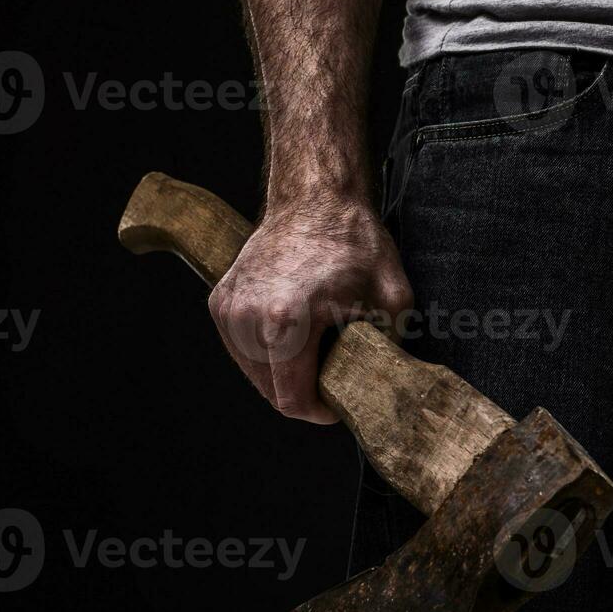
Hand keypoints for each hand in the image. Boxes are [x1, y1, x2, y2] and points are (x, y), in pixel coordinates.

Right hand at [207, 203, 412, 423]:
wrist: (315, 198)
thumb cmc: (355, 244)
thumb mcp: (393, 299)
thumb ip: (391, 350)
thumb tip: (391, 387)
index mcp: (287, 323)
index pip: (292, 401)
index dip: (318, 413)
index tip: (337, 404)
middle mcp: (248, 318)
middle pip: (271, 392)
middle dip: (304, 392)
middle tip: (332, 372)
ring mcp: (229, 309)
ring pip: (254, 373)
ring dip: (283, 373)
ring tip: (314, 349)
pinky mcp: (220, 301)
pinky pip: (242, 349)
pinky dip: (266, 352)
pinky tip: (292, 333)